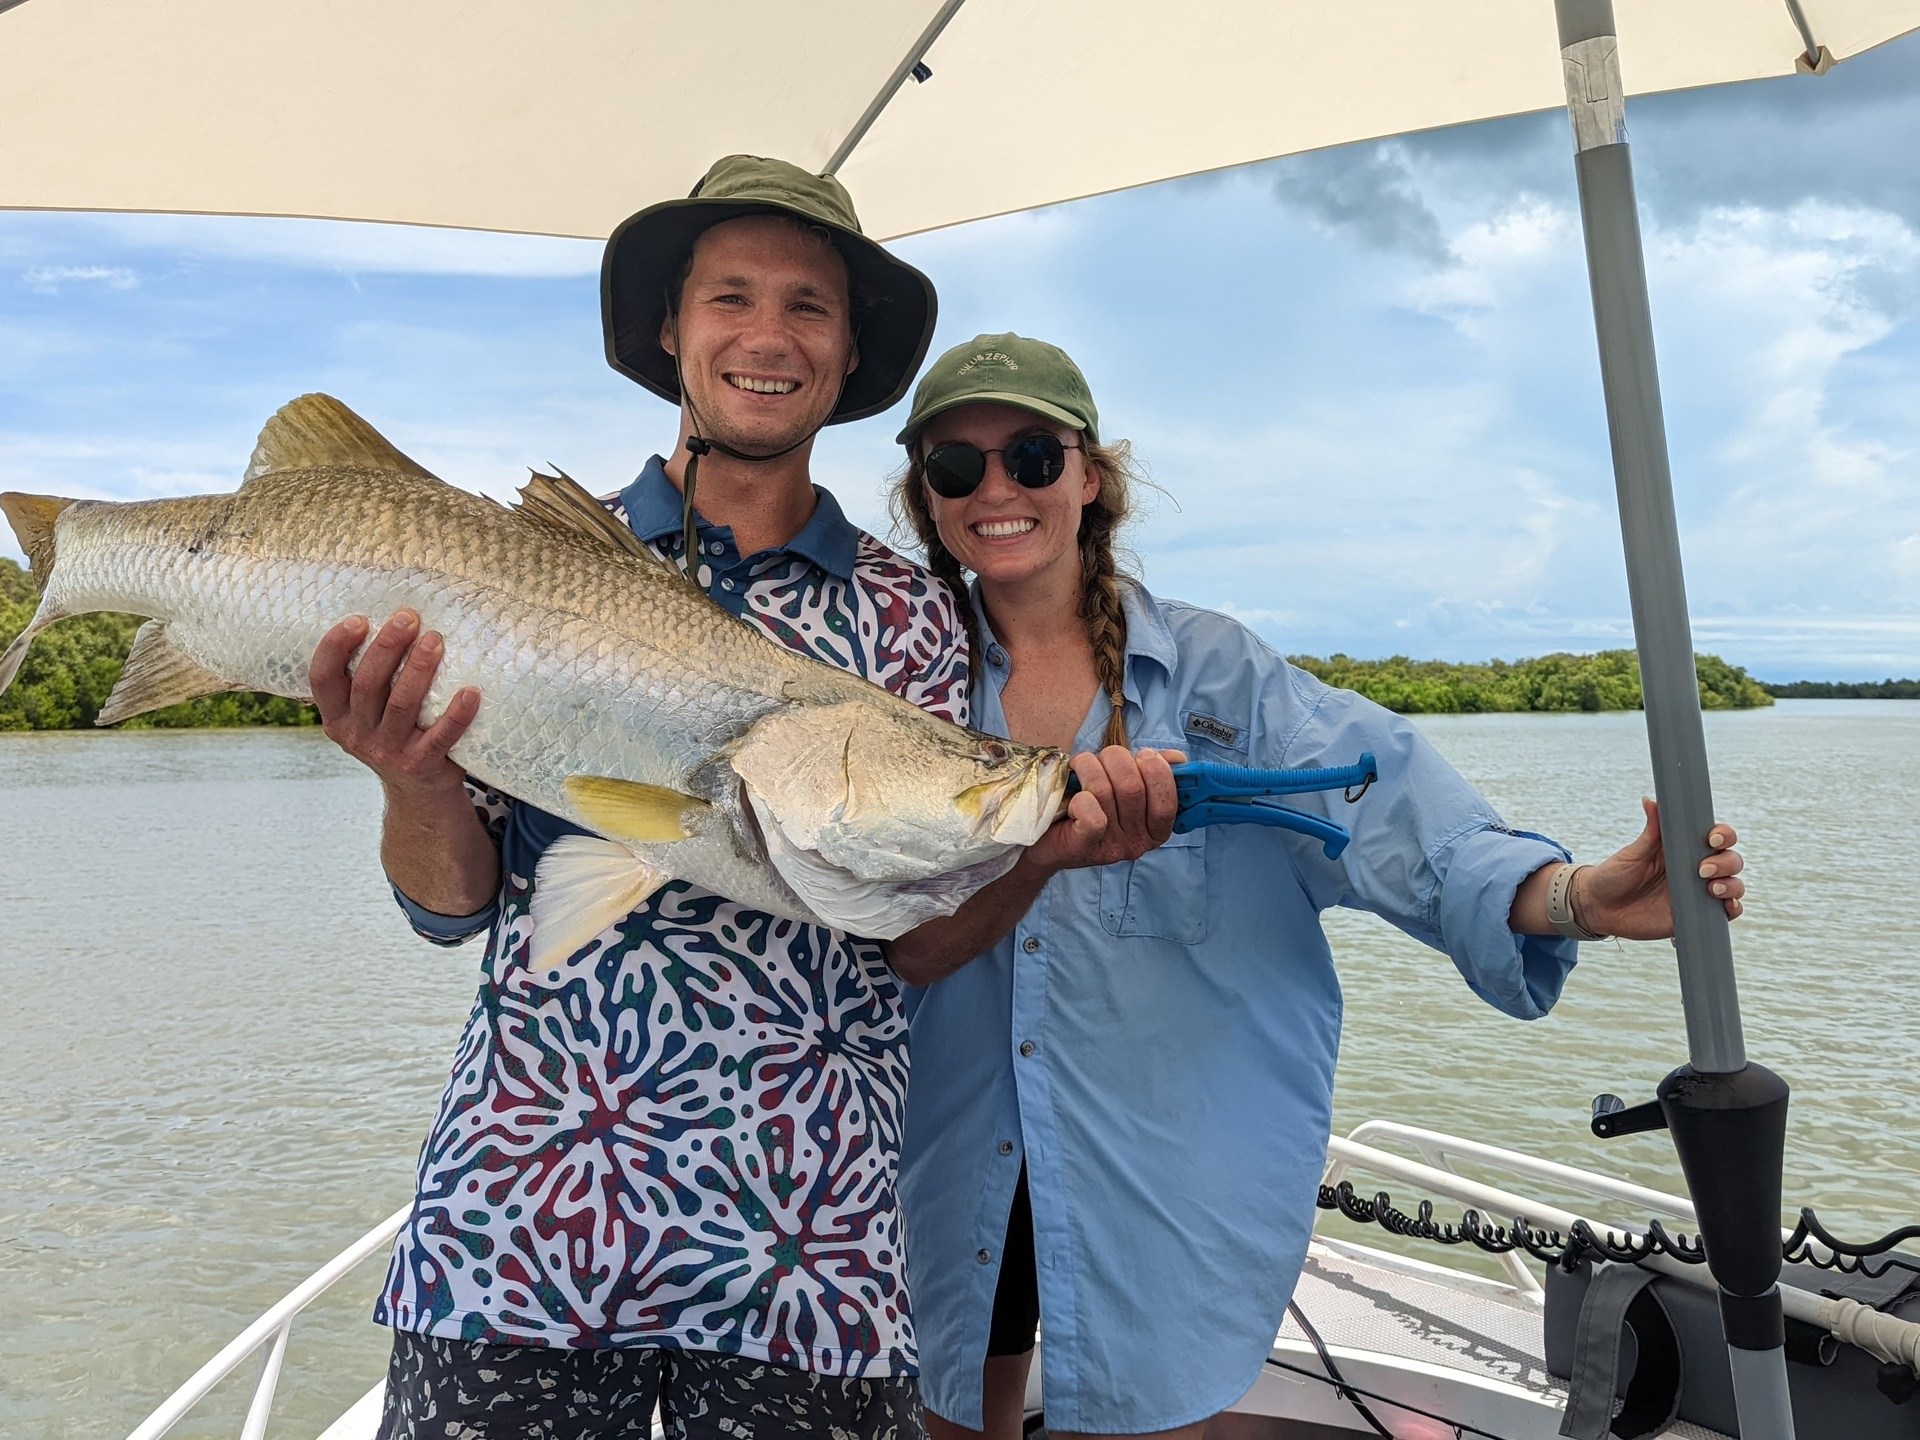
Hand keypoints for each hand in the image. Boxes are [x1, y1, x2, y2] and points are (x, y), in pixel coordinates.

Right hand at [309, 609, 479, 796]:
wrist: (418, 790)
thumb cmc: (395, 733)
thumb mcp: (368, 712)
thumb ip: (370, 678)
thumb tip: (392, 619)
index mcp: (336, 717)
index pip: (322, 678)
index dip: (335, 646)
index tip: (360, 619)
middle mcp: (356, 735)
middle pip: (367, 684)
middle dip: (388, 646)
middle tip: (409, 618)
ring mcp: (388, 752)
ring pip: (402, 705)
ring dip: (420, 669)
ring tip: (435, 640)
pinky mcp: (420, 765)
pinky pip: (441, 737)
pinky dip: (457, 714)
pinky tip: (471, 692)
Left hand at [1025, 746, 1185, 875]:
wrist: (1048, 841)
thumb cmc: (1091, 808)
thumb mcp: (1125, 791)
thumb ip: (1153, 775)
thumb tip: (1176, 759)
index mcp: (1155, 830)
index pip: (1169, 801)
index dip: (1158, 771)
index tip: (1143, 755)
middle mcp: (1137, 842)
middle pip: (1133, 787)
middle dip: (1117, 759)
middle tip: (1104, 757)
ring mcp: (1112, 847)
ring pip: (1105, 791)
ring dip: (1090, 766)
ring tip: (1082, 765)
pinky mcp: (1085, 847)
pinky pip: (1091, 814)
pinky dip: (1080, 796)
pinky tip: (1073, 795)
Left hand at [1577, 798, 1744, 939]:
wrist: (1600, 908)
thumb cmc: (1615, 875)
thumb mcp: (1633, 853)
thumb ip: (1650, 831)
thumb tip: (1651, 800)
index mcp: (1684, 848)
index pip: (1717, 837)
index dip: (1723, 835)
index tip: (1712, 840)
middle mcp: (1697, 868)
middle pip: (1731, 860)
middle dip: (1725, 863)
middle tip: (1702, 870)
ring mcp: (1699, 892)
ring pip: (1734, 885)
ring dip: (1731, 885)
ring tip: (1711, 888)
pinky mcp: (1697, 914)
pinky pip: (1726, 912)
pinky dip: (1732, 908)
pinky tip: (1725, 906)